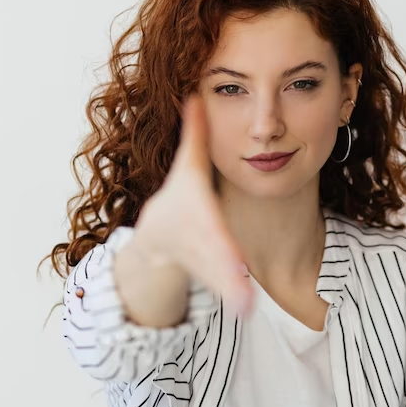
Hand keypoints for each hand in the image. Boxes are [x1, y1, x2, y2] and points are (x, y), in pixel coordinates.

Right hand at [131, 94, 252, 314]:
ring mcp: (201, 259)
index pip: (207, 217)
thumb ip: (195, 135)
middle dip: (222, 265)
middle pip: (210, 250)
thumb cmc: (181, 198)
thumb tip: (196, 95)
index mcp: (195, 209)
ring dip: (229, 288)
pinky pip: (221, 286)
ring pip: (215, 274)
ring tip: (246, 307)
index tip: (229, 237)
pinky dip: (232, 296)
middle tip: (237, 279)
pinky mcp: (210, 274)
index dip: (217, 225)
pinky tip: (247, 310)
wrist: (158, 238)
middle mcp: (197, 236)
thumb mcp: (186, 167)